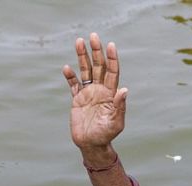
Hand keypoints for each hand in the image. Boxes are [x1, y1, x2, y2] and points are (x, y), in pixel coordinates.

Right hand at [62, 33, 127, 150]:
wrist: (92, 145)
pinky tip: (67, 68)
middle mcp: (100, 90)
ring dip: (82, 57)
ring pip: (85, 71)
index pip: (112, 72)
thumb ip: (120, 106)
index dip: (112, 59)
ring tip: (79, 41)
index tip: (110, 45)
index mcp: (111, 94)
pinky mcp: (77, 99)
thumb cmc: (107, 135)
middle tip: (93, 36)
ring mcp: (88, 93)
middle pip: (99, 66)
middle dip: (97, 51)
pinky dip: (70, 76)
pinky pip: (73, 84)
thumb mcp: (116, 122)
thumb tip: (124, 89)